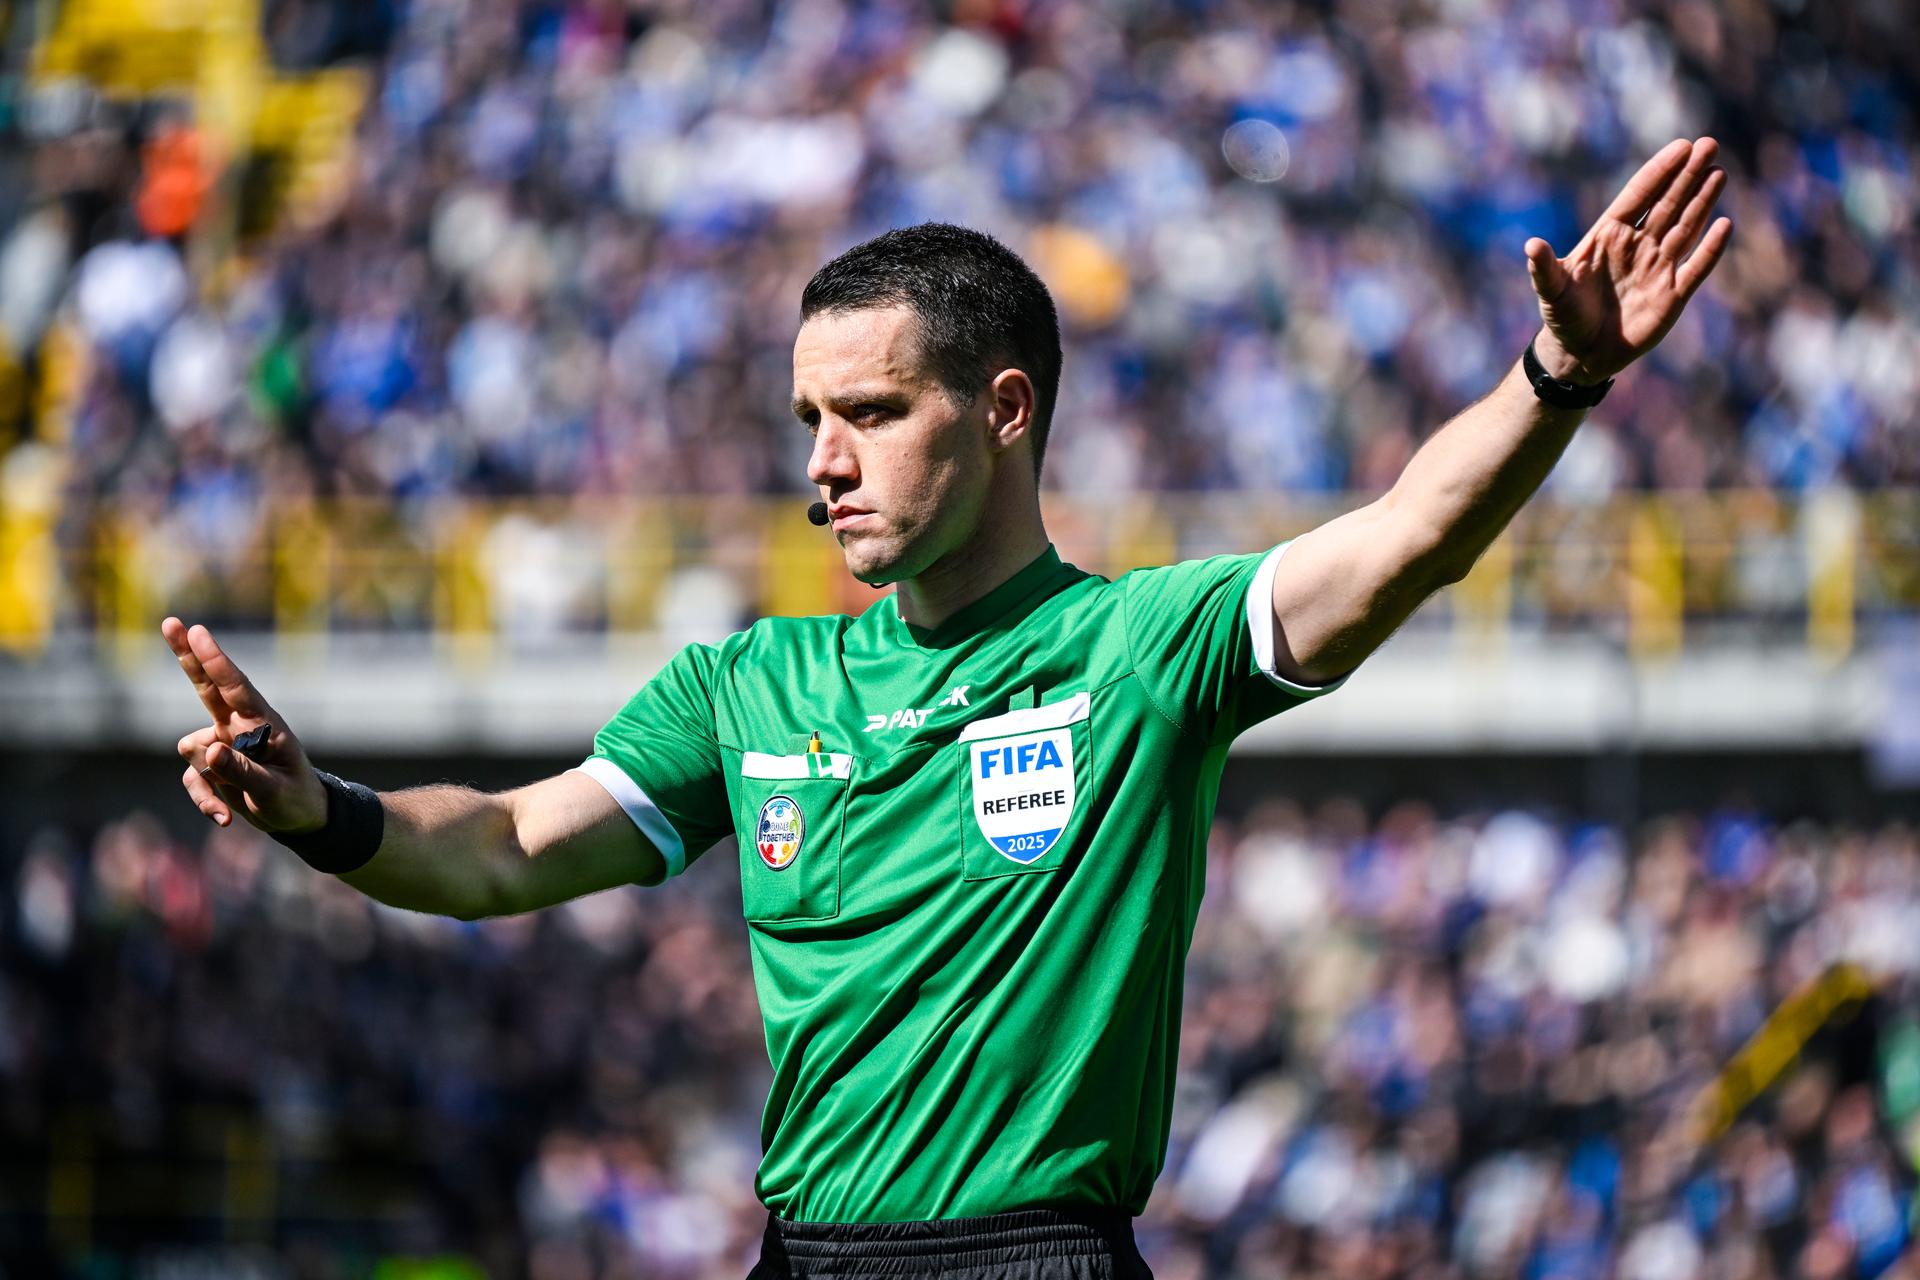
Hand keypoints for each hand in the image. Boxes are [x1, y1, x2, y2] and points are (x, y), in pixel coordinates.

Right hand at [161, 617, 326, 832]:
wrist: (300, 819)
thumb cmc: (295, 798)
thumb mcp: (274, 790)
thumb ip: (242, 771)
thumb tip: (207, 751)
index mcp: (263, 724)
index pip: (235, 688)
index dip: (215, 660)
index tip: (198, 631)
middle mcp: (239, 727)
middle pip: (206, 686)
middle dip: (189, 657)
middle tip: (172, 622)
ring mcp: (223, 745)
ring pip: (192, 750)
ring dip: (208, 781)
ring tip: (234, 803)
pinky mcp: (212, 767)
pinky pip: (193, 779)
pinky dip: (205, 800)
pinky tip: (225, 818)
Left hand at [1525, 137, 1733, 384]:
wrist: (1580, 354)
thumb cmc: (1564, 316)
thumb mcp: (1551, 291)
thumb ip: (1543, 268)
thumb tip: (1531, 245)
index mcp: (1609, 236)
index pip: (1638, 195)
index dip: (1660, 171)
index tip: (1682, 146)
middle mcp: (1637, 245)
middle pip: (1667, 204)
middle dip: (1687, 176)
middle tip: (1708, 145)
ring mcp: (1657, 267)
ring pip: (1685, 228)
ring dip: (1702, 202)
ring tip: (1719, 173)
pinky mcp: (1672, 295)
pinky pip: (1696, 268)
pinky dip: (1710, 249)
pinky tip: (1724, 225)